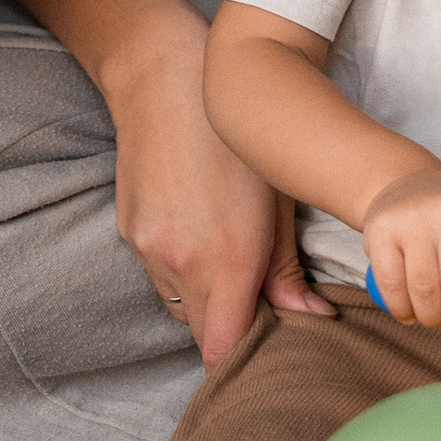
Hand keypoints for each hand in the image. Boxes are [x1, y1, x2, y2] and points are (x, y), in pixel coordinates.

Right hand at [109, 14, 332, 369]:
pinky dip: (181, 274)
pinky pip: (159, 277)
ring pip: (180, 308)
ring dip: (205, 302)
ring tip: (228, 262)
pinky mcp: (130, 233)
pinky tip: (199, 234)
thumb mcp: (279, 198)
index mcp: (228, 258)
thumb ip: (288, 268)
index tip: (267, 350)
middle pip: (203, 335)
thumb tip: (310, 316)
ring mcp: (149, 250)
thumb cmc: (236, 136)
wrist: (166, 81)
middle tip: (260, 303)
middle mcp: (182, 263)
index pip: (224, 348)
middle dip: (231, 330)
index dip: (244, 358)